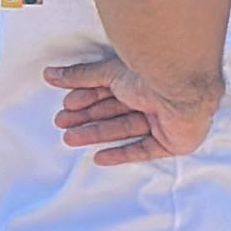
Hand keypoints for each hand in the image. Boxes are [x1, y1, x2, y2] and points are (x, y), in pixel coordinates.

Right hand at [45, 56, 216, 165]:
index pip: (112, 91)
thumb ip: (80, 76)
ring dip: (97, 134)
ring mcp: (167, 120)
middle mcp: (157, 98)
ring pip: (126, 129)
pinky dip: (123, 153)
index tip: (66, 106)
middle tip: (62, 124)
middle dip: (88, 118)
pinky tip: (99, 158)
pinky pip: (146, 150)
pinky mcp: (175, 141)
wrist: (181, 88)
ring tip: (69, 138)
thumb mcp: (109, 72)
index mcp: (145, 79)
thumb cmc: (150, 73)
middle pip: (116, 111)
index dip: (88, 99)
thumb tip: (50, 74)